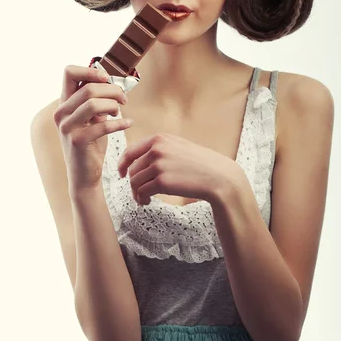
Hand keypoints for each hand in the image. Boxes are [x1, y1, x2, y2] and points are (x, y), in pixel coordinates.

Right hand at [53, 64, 131, 192]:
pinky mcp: (77, 141)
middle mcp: (61, 113)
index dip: (90, 71)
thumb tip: (110, 81)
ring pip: (93, 103)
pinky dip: (120, 123)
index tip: (107, 79)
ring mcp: (67, 127)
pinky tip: (128, 123)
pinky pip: (103, 125)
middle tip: (123, 99)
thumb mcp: (92, 118)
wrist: (85, 175)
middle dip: (112, 90)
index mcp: (64, 103)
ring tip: (120, 111)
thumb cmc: (91, 143)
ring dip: (113, 105)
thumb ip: (96, 100)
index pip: (69, 73)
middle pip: (88, 88)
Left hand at [117, 133, 236, 205]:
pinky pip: (142, 191)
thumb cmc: (200, 165)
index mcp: (160, 138)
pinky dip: (141, 198)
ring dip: (136, 193)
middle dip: (133, 183)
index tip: (121, 174)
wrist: (218, 177)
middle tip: (139, 193)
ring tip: (144, 199)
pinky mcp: (161, 181)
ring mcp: (158, 164)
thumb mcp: (179, 147)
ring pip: (134, 181)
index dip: (122, 164)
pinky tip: (147, 202)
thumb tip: (136, 162)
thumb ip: (159, 149)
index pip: (130, 151)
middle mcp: (157, 149)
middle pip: (132, 169)